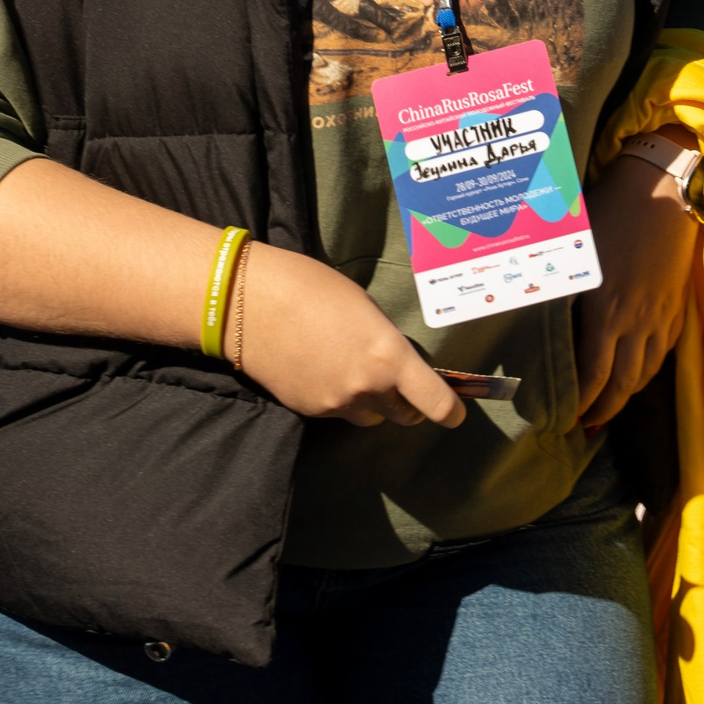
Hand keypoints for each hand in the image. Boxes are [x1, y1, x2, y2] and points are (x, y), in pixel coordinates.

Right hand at [230, 245, 462, 429]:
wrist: (248, 303)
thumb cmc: (310, 287)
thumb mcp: (363, 307)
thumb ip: (384, 341)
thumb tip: (393, 360)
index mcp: (388, 357)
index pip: (434, 402)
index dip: (449, 412)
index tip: (454, 414)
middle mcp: (367, 388)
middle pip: (404, 415)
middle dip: (407, 403)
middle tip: (398, 383)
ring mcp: (335, 404)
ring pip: (369, 417)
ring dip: (371, 403)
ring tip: (350, 369)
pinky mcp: (308, 411)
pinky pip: (337, 413)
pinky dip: (338, 399)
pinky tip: (320, 369)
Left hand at [575, 128, 703, 431]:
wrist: (663, 191)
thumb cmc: (609, 212)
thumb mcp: (573, 250)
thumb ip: (554, 287)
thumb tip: (526, 309)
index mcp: (605, 310)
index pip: (592, 377)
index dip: (579, 405)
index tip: (562, 419)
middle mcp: (635, 322)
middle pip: (621, 387)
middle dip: (600, 413)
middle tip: (582, 427)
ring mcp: (661, 318)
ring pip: (645, 375)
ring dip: (624, 398)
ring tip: (605, 410)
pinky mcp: (677, 310)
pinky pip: (663, 355)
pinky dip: (646, 374)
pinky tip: (634, 377)